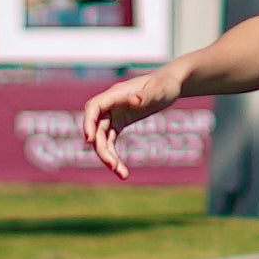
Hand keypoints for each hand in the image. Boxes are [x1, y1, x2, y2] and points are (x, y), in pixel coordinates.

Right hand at [78, 65, 185, 179]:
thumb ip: (146, 95)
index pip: (94, 107)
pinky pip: (111, 142)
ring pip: (102, 139)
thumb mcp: (158, 90)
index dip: (88, 123)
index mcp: (116, 94)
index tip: (89, 140)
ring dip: (108, 157)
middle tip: (113, 166)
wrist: (170, 84)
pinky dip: (114, 156)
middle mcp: (111, 105)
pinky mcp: (119, 123)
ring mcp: (113, 115)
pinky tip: (122, 171)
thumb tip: (133, 100)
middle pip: (96, 128)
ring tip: (122, 174)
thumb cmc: (164, 84)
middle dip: (102, 148)